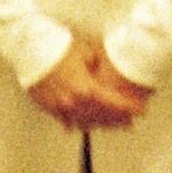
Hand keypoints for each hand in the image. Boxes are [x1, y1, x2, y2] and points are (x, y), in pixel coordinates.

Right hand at [28, 35, 152, 127]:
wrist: (28, 50)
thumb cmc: (57, 46)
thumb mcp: (85, 51)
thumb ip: (97, 65)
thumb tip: (101, 70)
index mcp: (86, 88)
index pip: (114, 103)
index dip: (130, 107)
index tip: (142, 111)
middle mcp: (75, 102)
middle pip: (101, 117)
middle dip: (117, 120)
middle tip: (129, 122)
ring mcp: (61, 107)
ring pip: (85, 122)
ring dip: (99, 125)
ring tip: (110, 125)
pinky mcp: (49, 107)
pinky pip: (67, 120)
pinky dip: (78, 123)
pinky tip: (83, 126)